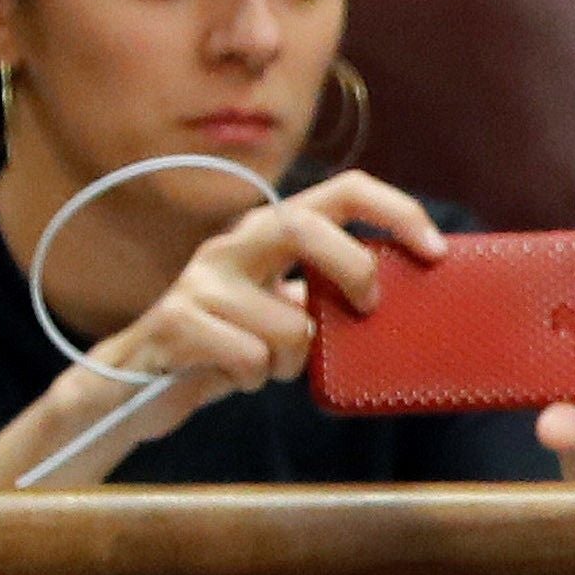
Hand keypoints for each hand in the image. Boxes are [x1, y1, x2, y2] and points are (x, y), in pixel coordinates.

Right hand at [79, 170, 439, 439]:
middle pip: (303, 224)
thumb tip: (397, 306)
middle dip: (350, 267)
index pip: (340, 191)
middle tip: (367, 309)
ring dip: (292, 358)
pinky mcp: (177, 321)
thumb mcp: (286, 314)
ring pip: (286, 322)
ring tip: (266, 364)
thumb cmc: (228, 347)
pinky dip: (255, 376)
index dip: (394, 210)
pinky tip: (234, 375)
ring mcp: (202, 279)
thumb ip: (327, 301)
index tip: (435, 250)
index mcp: (269, 232)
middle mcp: (234, 243)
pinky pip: (250, 356)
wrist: (139, 383)